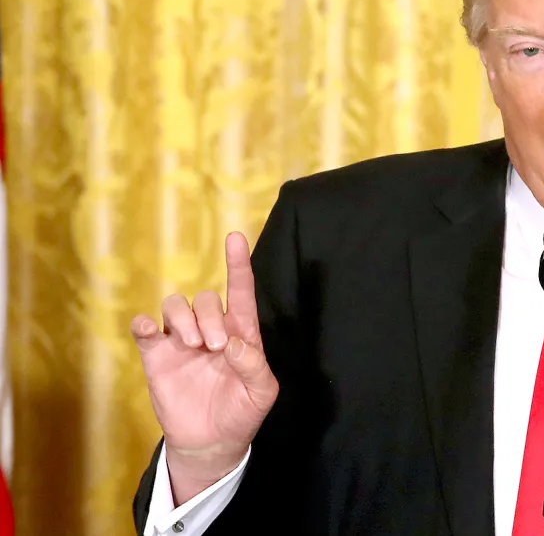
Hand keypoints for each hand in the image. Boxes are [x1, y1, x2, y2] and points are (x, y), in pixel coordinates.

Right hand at [132, 232, 278, 503]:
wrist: (210, 443)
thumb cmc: (242, 412)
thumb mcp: (261, 392)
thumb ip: (254, 365)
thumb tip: (233, 342)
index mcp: (242, 333)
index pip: (241, 291)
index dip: (238, 264)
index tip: (235, 238)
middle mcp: (211, 330)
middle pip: (207, 299)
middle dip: (211, 317)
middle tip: (215, 347)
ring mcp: (182, 341)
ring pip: (177, 305)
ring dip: (184, 318)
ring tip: (193, 346)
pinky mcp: (157, 355)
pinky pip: (145, 328)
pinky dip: (144, 324)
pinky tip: (151, 331)